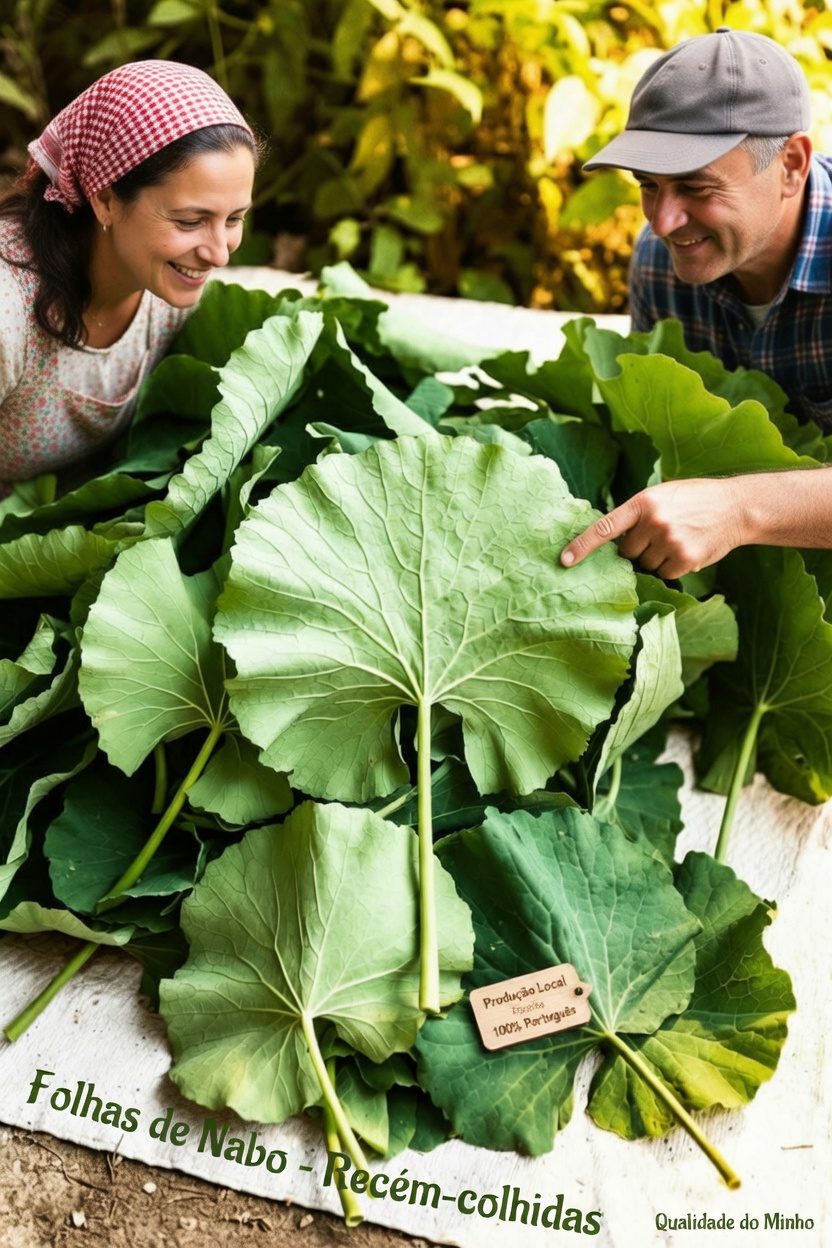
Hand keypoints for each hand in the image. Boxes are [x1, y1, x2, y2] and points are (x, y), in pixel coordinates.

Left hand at [560, 478, 746, 579]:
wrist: (735, 507)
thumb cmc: (694, 499)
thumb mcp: (662, 495)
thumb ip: (637, 514)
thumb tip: (611, 540)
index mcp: (643, 502)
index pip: (604, 528)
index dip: (582, 546)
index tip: (564, 561)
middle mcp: (654, 522)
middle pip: (626, 552)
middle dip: (636, 548)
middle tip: (658, 535)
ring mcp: (670, 542)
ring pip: (645, 565)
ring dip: (656, 558)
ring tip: (677, 539)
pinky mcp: (685, 559)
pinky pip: (665, 573)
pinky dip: (672, 566)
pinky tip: (687, 549)